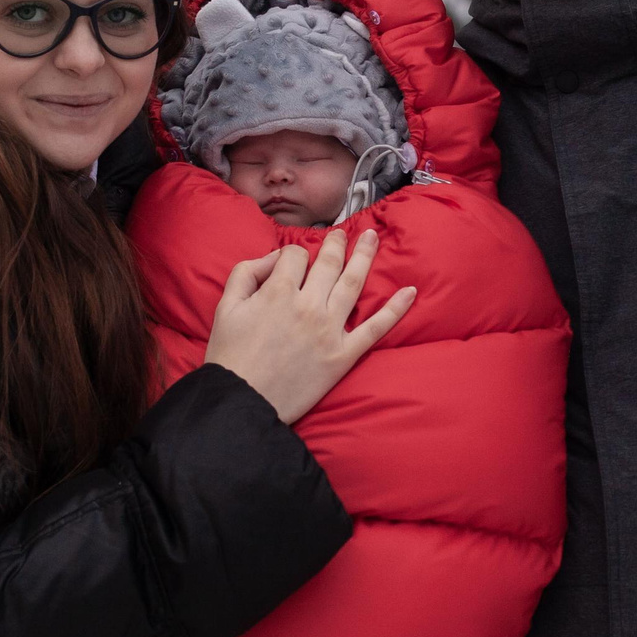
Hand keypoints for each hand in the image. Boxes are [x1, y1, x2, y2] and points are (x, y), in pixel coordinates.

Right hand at [202, 229, 416, 424]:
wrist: (242, 403)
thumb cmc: (230, 357)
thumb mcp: (225, 308)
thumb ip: (246, 274)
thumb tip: (272, 260)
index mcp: (278, 292)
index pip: (296, 256)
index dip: (293, 253)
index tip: (291, 262)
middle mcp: (309, 306)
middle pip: (330, 263)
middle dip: (338, 244)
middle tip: (345, 233)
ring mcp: (330, 330)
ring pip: (354, 284)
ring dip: (365, 257)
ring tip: (372, 238)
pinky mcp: (343, 356)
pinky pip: (375, 329)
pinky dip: (395, 309)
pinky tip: (410, 291)